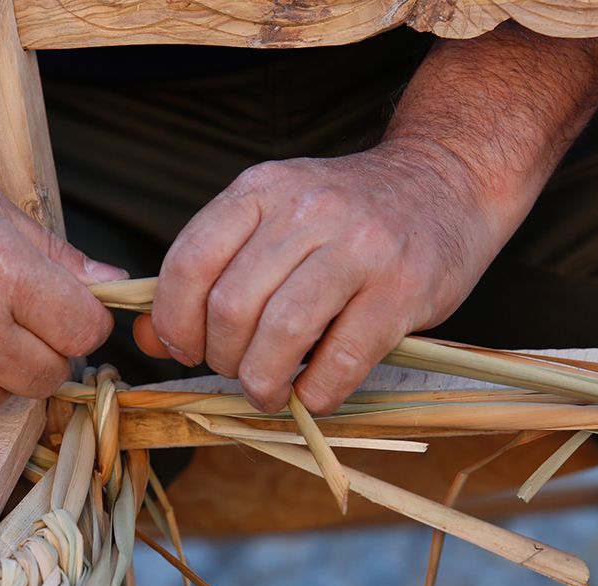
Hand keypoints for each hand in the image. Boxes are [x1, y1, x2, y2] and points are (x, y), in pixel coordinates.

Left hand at [141, 140, 507, 413]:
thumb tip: (149, 337)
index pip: (189, 263)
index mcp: (262, 189)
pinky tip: (314, 393)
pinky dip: (317, 393)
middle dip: (222, 359)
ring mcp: (359, 248)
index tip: (187, 348)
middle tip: (238, 371)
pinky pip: (341, 360)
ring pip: (282, 335)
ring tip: (268, 391)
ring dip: (263, 382)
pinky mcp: (403, 290)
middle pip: (232, 307)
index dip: (175, 321)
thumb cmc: (348, 213)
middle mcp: (307, 211)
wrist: (448, 180)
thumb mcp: (273, 217)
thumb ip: (211, 270)